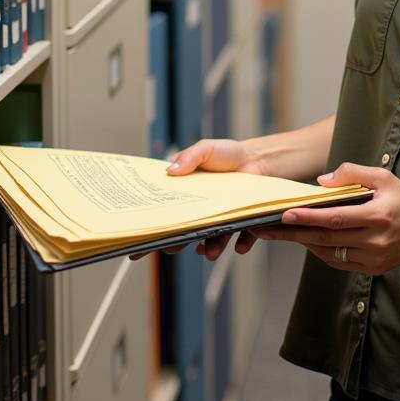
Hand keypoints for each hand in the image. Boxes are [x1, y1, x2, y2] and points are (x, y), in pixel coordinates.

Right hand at [130, 138, 268, 262]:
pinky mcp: (239, 222)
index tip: (142, 237)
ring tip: (210, 252)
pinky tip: (239, 245)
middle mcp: (200, 210)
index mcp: (185, 193)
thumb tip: (170, 170)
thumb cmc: (228, 154)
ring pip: (211, 239)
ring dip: (210, 247)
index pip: (165, 210)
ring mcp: (219, 218)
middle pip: (184, 230)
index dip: (154, 224)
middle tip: (170, 247)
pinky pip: (239, 238)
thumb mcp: (205, 149)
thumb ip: (189, 157)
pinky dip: (240, 243)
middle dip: (176, 242)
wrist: (257, 159)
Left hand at [253, 162, 399, 275]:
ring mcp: (373, 258)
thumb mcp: (383, 177)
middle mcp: (374, 240)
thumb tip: (321, 182)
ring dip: (303, 243)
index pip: (335, 218)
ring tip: (281, 233)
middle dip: (293, 233)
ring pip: (328, 253)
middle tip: (266, 228)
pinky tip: (308, 240)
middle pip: (325, 238)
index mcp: (378, 215)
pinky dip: (320, 251)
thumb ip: (352, 173)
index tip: (285, 214)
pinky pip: (338, 262)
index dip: (308, 217)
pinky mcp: (371, 269)